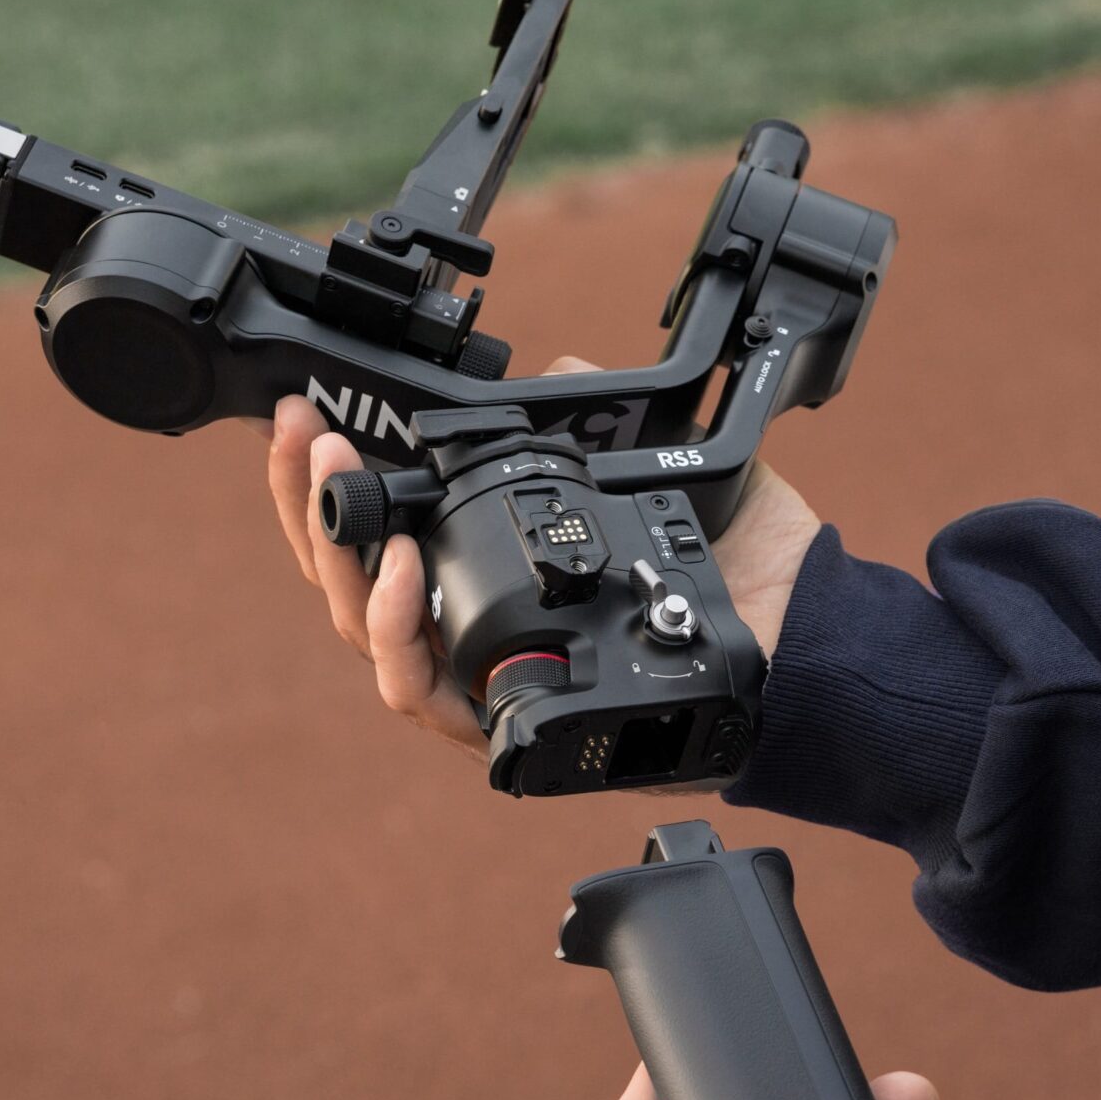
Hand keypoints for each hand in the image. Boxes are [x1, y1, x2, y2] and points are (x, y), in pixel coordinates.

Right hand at [266, 358, 822, 759]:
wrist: (799, 642)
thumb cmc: (733, 574)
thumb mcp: (658, 473)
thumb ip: (598, 423)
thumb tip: (557, 368)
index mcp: (489, 577)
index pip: (381, 527)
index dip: (329, 480)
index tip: (304, 417)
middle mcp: (469, 636)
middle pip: (344, 579)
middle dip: (308, 502)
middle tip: (301, 435)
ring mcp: (478, 688)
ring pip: (362, 632)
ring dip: (336, 555)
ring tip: (342, 485)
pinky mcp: (499, 731)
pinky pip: (417, 689)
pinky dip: (394, 626)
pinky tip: (399, 568)